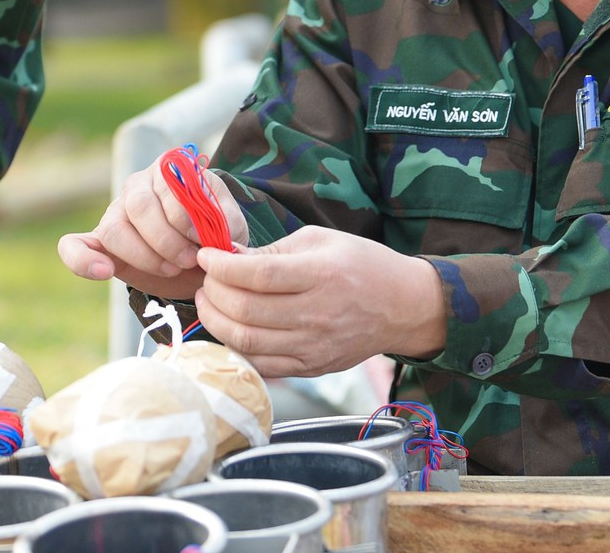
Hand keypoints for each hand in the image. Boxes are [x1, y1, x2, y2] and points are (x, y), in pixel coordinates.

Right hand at [57, 160, 248, 301]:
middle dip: (167, 240)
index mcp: (169, 171)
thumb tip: (217, 234)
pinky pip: (73, 246)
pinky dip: (83, 260)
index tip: (202, 243)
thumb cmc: (213, 237)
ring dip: (144, 255)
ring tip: (169, 268)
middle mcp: (138, 185)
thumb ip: (227, 223)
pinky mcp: (99, 241)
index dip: (185, 220)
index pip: (167, 188)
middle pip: (140, 207)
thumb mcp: (229, 226)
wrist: (200, 260)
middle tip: (189, 260)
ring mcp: (115, 212)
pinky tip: (104, 272)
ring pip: (115, 228)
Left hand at [195, 226, 446, 376]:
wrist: (403, 306)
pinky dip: (235, 348)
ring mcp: (314, 347)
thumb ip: (272, 251)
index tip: (206, 256)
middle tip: (206, 279)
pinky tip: (228, 328)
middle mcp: (317, 315)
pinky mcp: (311, 367)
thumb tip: (228, 256)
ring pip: (247, 342)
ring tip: (209, 302)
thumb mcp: (320, 240)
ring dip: (216, 321)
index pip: (258, 276)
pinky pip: (261, 365)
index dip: (222, 267)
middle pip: (246, 311)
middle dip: (213, 293)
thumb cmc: (362, 265)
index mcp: (321, 275)